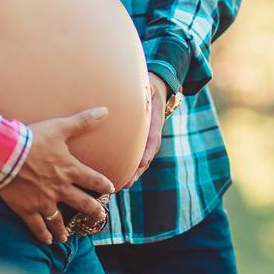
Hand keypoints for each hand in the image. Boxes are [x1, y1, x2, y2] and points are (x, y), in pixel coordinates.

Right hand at [0, 106, 114, 243]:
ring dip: (65, 228)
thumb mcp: (60, 127)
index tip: (111, 190)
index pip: (93, 179)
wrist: (6, 154)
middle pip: (82, 203)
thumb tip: (105, 110)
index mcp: (69, 169)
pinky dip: (43, 234)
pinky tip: (47, 240)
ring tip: (68, 237)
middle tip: (101, 217)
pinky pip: (37, 226)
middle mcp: (60, 189)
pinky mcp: (27, 209)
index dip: (103, 185)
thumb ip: (83, 121)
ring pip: (59, 219)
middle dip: (93, 211)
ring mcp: (44, 201)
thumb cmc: (33, 139)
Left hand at [125, 73, 167, 187]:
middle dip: (137, 171)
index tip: (142, 162)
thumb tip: (134, 87)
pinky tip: (116, 176)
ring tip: (120, 187)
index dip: (148, 151)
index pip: (153, 138)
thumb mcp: (148, 87)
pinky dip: (128, 167)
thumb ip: (143, 91)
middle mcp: (151, 134)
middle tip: (126, 183)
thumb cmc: (149, 87)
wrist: (157, 87)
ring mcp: (147, 138)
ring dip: (132, 173)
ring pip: (141, 159)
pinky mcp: (140, 140)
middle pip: (146, 156)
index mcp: (155, 122)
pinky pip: (135, 155)